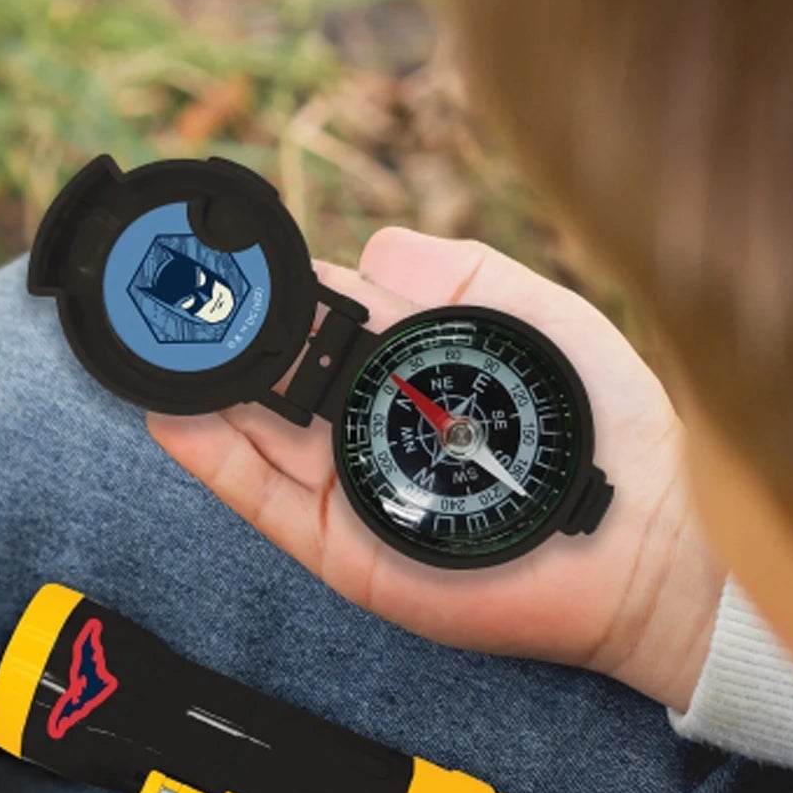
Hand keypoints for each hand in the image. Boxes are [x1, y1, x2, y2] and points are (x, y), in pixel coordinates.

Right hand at [147, 228, 723, 711]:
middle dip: (217, 338)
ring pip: (252, 433)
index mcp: (405, 367)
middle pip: (270, 375)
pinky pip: (262, 501)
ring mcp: (349, 489)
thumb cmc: (606, 427)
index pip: (316, 317)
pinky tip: (173, 417)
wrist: (646, 537)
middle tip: (160, 295)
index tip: (216, 252)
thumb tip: (371, 244)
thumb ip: (462, 275)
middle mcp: (365, 427)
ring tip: (146, 346)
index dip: (268, 288)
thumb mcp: (539, 317)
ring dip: (198, 391)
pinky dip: (213, 461)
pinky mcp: (345, 548)